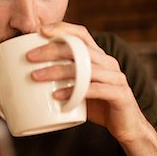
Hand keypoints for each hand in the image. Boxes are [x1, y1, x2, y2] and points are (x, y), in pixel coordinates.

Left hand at [27, 22, 147, 143]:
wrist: (127, 127)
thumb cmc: (98, 106)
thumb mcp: (80, 87)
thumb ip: (64, 78)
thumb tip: (29, 74)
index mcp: (99, 57)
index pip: (81, 34)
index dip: (62, 28)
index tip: (40, 30)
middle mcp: (108, 63)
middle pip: (78, 48)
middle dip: (52, 50)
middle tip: (30, 57)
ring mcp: (116, 78)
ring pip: (85, 68)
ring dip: (58, 70)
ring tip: (36, 77)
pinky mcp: (120, 95)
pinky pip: (94, 89)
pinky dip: (73, 92)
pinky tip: (57, 96)